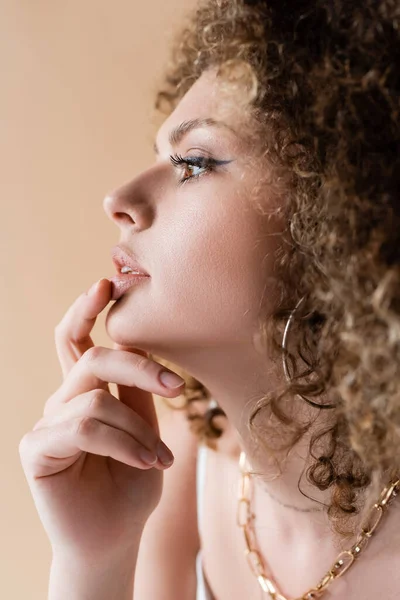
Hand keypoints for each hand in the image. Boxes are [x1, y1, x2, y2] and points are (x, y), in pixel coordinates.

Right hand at [19, 278, 184, 561]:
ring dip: (138, 430)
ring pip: (96, 397)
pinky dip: (124, 444)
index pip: (76, 339)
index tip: (108, 283)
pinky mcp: (37, 448)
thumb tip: (144, 348)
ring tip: (158, 458)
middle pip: (93, 357)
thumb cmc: (132, 483)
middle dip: (138, 365)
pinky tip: (145, 464)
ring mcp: (46, 423)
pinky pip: (85, 426)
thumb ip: (137, 392)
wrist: (116, 536)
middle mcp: (62, 401)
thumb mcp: (145, 429)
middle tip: (176, 386)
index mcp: (85, 391)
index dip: (86, 309)